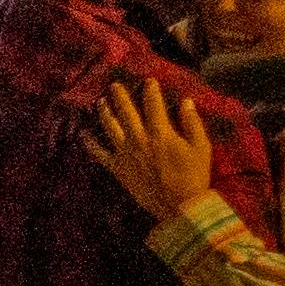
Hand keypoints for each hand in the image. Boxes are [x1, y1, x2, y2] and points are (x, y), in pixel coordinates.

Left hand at [88, 79, 219, 230]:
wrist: (178, 205)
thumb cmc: (194, 175)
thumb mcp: (201, 147)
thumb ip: (192, 122)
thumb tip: (186, 101)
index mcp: (160, 132)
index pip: (153, 104)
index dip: (151, 90)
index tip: (149, 81)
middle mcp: (138, 139)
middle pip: (126, 111)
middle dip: (119, 96)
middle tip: (114, 85)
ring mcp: (125, 153)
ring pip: (110, 127)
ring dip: (104, 112)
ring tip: (100, 102)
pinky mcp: (117, 167)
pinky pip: (99, 153)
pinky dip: (90, 143)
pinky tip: (83, 134)